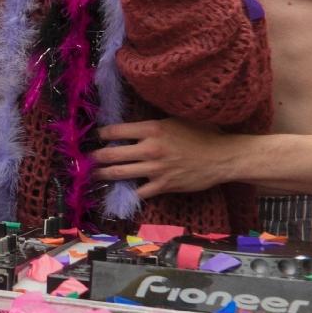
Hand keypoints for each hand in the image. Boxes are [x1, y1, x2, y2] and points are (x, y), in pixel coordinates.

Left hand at [92, 118, 239, 197]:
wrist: (223, 156)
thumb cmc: (202, 134)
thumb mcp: (175, 120)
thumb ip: (153, 124)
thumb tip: (132, 126)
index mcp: (152, 129)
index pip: (115, 131)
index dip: (101, 134)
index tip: (96, 137)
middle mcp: (150, 148)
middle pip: (112, 154)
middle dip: (96, 157)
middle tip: (88, 158)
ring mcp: (156, 169)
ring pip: (120, 173)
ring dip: (104, 175)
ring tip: (95, 174)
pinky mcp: (163, 185)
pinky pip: (139, 192)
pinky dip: (128, 192)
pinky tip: (119, 192)